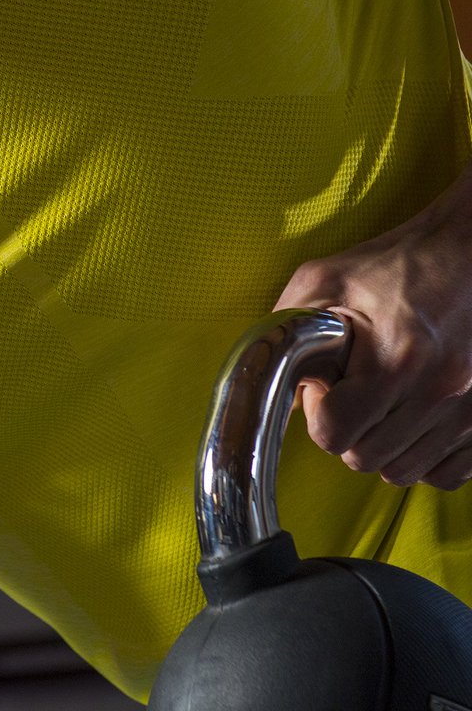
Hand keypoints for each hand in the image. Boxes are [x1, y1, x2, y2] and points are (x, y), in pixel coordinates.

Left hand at [275, 164, 471, 489]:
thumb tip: (274, 384)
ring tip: (381, 401)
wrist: (469, 252)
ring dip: (382, 444)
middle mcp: (440, 392)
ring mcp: (470, 412)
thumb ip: (287, 329)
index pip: (334, 433)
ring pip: (404, 471)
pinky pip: (447, 474)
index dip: (318, 411)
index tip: (326, 385)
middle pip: (365, 457)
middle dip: (347, 428)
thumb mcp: (325, 278)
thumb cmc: (398, 262)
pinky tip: (412, 420)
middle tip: (351, 390)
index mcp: (396, 359)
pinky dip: (423, 457)